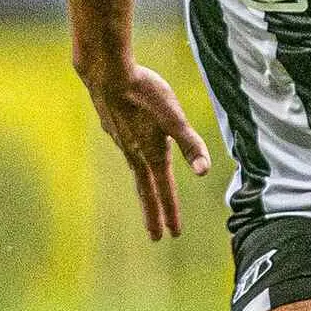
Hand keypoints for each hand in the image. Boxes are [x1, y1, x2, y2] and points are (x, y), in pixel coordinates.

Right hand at [80, 60, 212, 240]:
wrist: (106, 73)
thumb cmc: (144, 92)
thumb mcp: (174, 117)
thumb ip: (190, 144)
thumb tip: (204, 171)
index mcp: (152, 154)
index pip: (164, 191)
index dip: (170, 212)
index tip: (172, 234)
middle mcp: (135, 153)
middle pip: (145, 190)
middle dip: (153, 214)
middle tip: (156, 237)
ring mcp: (121, 142)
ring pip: (135, 171)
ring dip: (143, 189)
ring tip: (147, 197)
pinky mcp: (113, 128)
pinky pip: (126, 151)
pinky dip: (134, 161)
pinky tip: (133, 152)